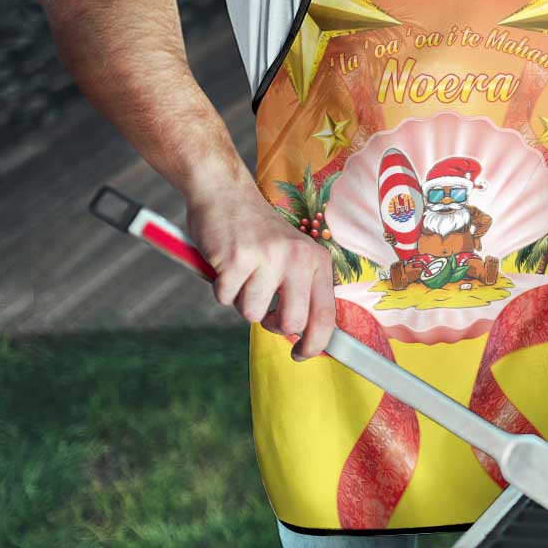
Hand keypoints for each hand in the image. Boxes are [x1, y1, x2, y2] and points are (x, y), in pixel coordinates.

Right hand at [186, 181, 335, 361]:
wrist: (225, 193)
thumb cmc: (257, 233)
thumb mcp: (293, 255)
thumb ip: (301, 289)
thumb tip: (305, 335)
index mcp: (316, 260)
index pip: (326, 314)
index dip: (315, 343)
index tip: (301, 354)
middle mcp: (298, 258)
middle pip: (291, 323)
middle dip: (273, 326)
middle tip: (263, 310)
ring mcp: (268, 258)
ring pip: (252, 314)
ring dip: (241, 301)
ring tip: (242, 274)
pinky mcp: (236, 259)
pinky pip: (225, 298)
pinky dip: (221, 288)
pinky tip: (225, 265)